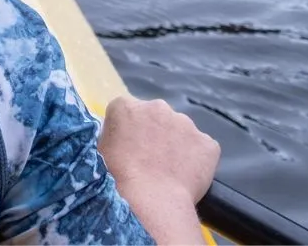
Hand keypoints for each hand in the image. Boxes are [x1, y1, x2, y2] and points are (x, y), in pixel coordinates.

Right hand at [100, 97, 219, 202]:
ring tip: (168, 172)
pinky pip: (200, 149)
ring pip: (180, 132)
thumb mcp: (99, 151)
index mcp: (126, 106)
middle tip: (149, 160)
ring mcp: (186, 123)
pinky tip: (185, 177)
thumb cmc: (117, 179)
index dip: (127, 131)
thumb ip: (112, 135)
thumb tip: (121, 137)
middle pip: (156, 117)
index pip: (126, 111)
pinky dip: (195, 160)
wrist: (152, 201)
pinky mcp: (207, 143)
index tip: (128, 148)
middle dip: (154, 133)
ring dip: (175, 145)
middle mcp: (158, 107)